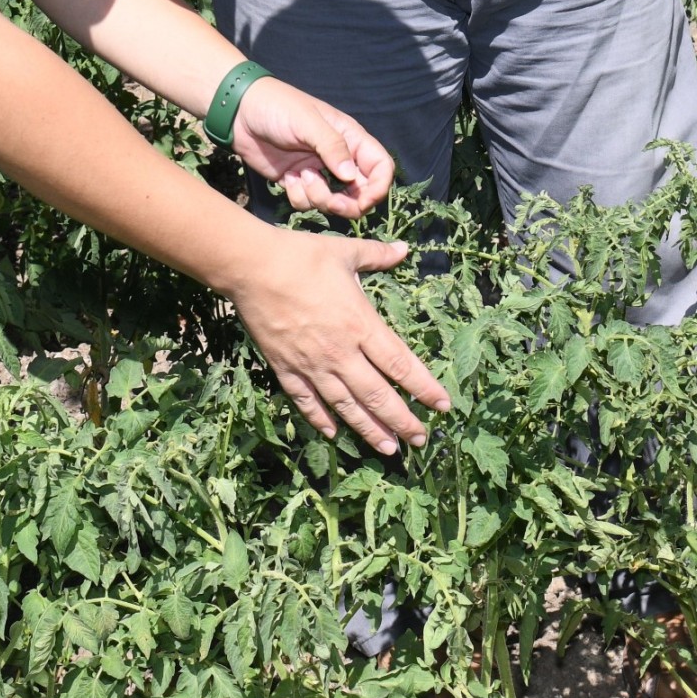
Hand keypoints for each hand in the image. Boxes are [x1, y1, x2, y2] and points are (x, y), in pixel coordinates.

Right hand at [222, 226, 452, 452]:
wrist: (252, 268)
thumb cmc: (301, 256)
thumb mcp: (345, 252)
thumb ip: (376, 255)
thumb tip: (403, 249)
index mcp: (361, 325)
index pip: (401, 365)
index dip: (425, 388)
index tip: (443, 406)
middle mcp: (341, 352)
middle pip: (378, 395)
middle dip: (403, 420)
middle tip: (420, 439)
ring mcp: (312, 365)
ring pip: (346, 406)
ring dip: (370, 429)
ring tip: (389, 448)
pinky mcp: (286, 368)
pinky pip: (307, 401)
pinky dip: (321, 419)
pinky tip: (334, 434)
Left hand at [229, 78, 396, 217]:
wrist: (240, 113)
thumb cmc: (278, 107)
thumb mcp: (307, 122)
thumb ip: (332, 147)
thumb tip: (351, 176)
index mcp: (350, 138)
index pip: (381, 167)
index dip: (379, 187)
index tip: (365, 201)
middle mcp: (338, 157)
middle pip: (360, 193)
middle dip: (347, 204)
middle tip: (330, 203)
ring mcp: (318, 171)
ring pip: (333, 202)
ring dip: (318, 197)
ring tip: (300, 176)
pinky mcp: (297, 182)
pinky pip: (307, 203)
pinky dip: (298, 196)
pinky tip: (287, 178)